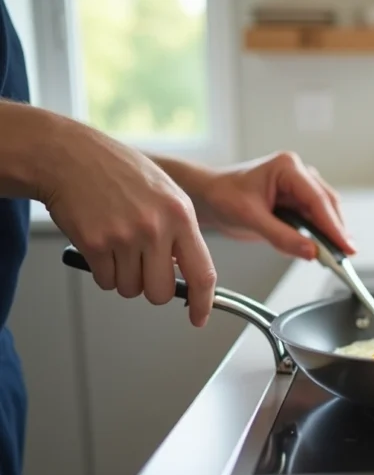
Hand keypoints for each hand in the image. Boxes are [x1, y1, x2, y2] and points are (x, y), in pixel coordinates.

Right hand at [38, 121, 215, 326]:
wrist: (71, 156)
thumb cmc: (119, 172)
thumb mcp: (167, 193)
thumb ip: (180, 231)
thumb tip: (186, 270)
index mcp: (181, 216)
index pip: (202, 273)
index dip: (202, 302)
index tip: (199, 317)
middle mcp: (156, 228)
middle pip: (161, 292)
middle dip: (152, 288)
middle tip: (142, 267)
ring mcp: (125, 237)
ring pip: (130, 289)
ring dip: (124, 277)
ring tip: (118, 245)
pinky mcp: (95, 244)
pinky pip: (105, 281)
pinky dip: (102, 271)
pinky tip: (101, 243)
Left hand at [190, 152, 354, 259]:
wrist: (208, 197)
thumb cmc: (223, 196)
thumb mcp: (250, 218)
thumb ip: (282, 237)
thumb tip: (311, 252)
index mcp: (288, 168)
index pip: (318, 200)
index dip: (334, 226)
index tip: (346, 247)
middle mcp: (298, 174)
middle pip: (327, 206)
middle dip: (336, 232)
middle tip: (343, 257)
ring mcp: (299, 188)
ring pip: (324, 214)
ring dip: (328, 235)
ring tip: (332, 256)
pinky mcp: (297, 202)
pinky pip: (313, 220)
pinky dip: (316, 236)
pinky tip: (316, 248)